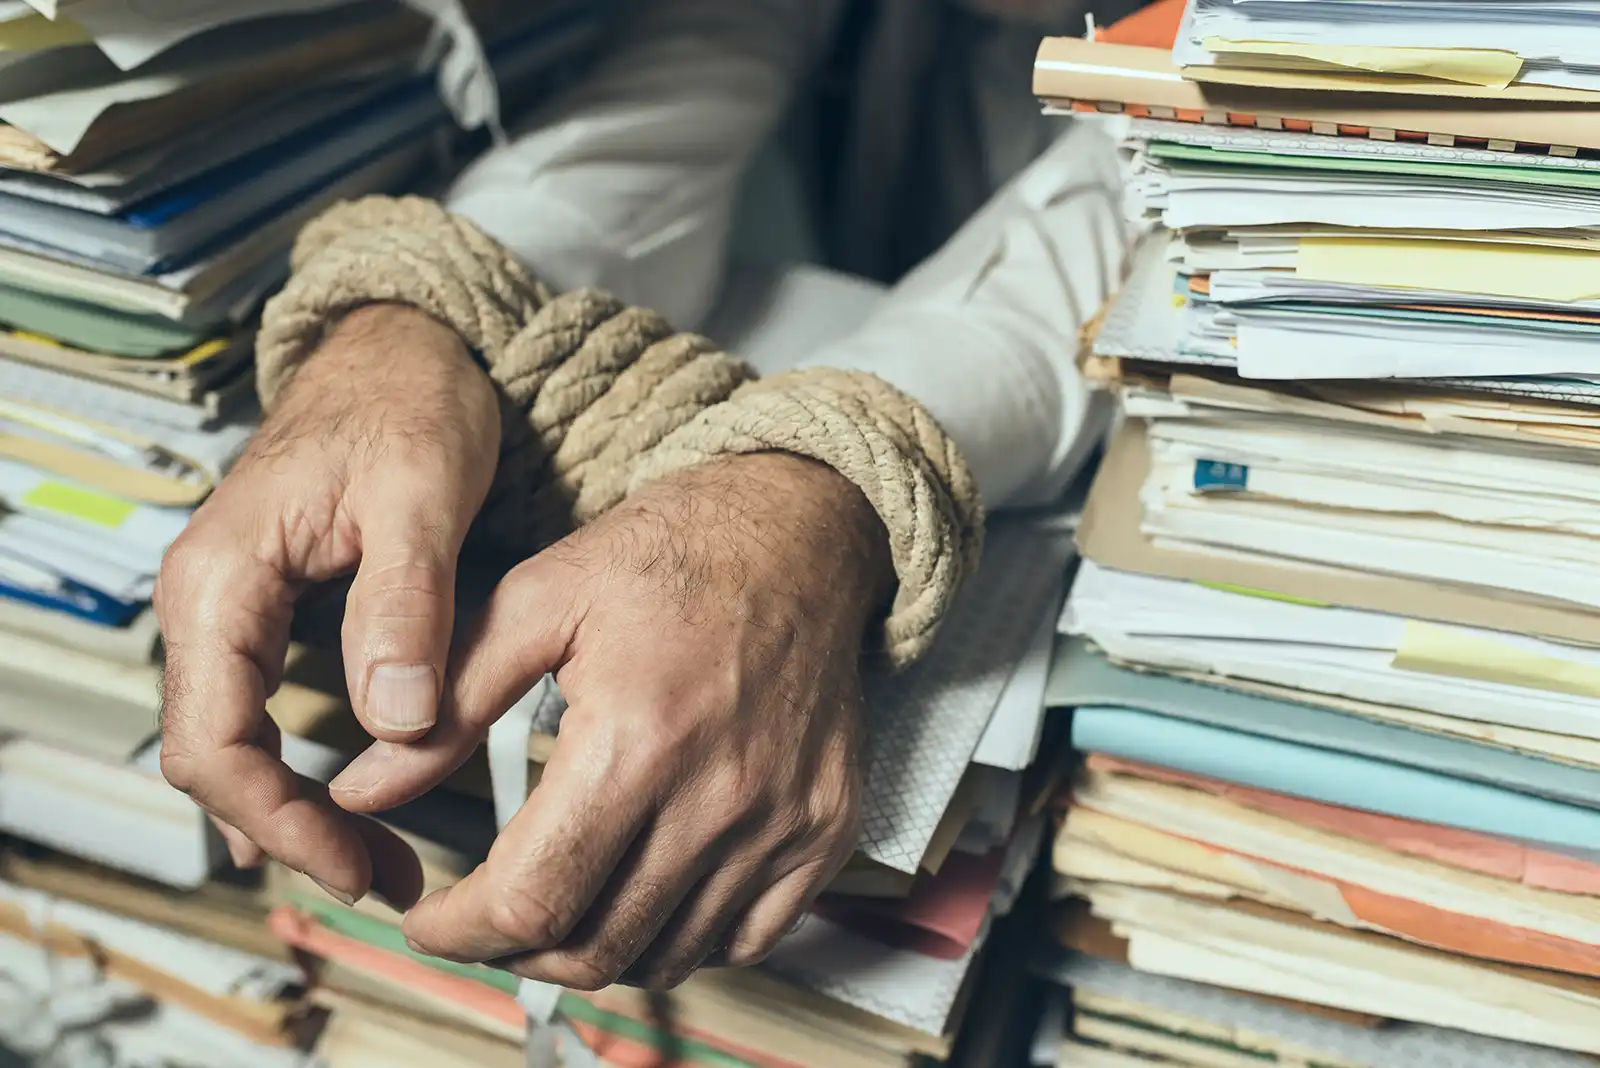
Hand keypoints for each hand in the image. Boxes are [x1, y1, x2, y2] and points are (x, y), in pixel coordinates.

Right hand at [156, 304, 499, 906]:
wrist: (404, 346)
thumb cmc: (408, 401)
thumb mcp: (419, 494)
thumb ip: (405, 605)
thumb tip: (396, 724)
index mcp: (222, 578)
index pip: (214, 740)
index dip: (279, 819)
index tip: (354, 864)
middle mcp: (209, 601)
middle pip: (213, 756)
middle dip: (288, 831)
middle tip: (380, 882)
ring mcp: (235, 607)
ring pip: (234, 739)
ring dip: (294, 810)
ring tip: (376, 862)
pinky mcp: (272, 611)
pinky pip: (262, 710)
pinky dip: (300, 768)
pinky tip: (349, 805)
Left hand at [326, 453, 893, 988]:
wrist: (801, 530)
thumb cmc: (673, 552)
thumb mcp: (540, 597)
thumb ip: (450, 703)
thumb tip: (363, 789)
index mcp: (640, 735)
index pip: (531, 897)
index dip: (459, 930)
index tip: (430, 919)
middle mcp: (720, 793)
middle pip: (595, 946)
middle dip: (514, 951)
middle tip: (483, 918)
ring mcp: (784, 820)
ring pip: (668, 955)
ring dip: (592, 952)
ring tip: (557, 905)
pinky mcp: (825, 829)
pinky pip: (747, 938)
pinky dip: (683, 939)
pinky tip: (645, 894)